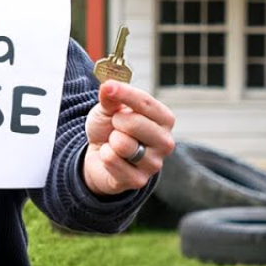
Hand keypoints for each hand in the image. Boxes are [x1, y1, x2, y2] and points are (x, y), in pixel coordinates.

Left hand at [82, 80, 175, 195]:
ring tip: (114, 143)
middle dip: (116, 122)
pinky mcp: (139, 180)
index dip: (125, 93)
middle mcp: (166, 142)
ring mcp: (154, 163)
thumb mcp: (109, 108)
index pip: (146, 102)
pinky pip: (112, 161)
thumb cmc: (111, 128)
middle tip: (116, 126)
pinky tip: (111, 158)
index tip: (108, 87)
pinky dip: (104, 156)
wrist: (100, 156)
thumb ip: (111, 96)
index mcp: (165, 119)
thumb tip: (108, 85)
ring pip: (123, 144)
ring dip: (110, 141)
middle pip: (135, 123)